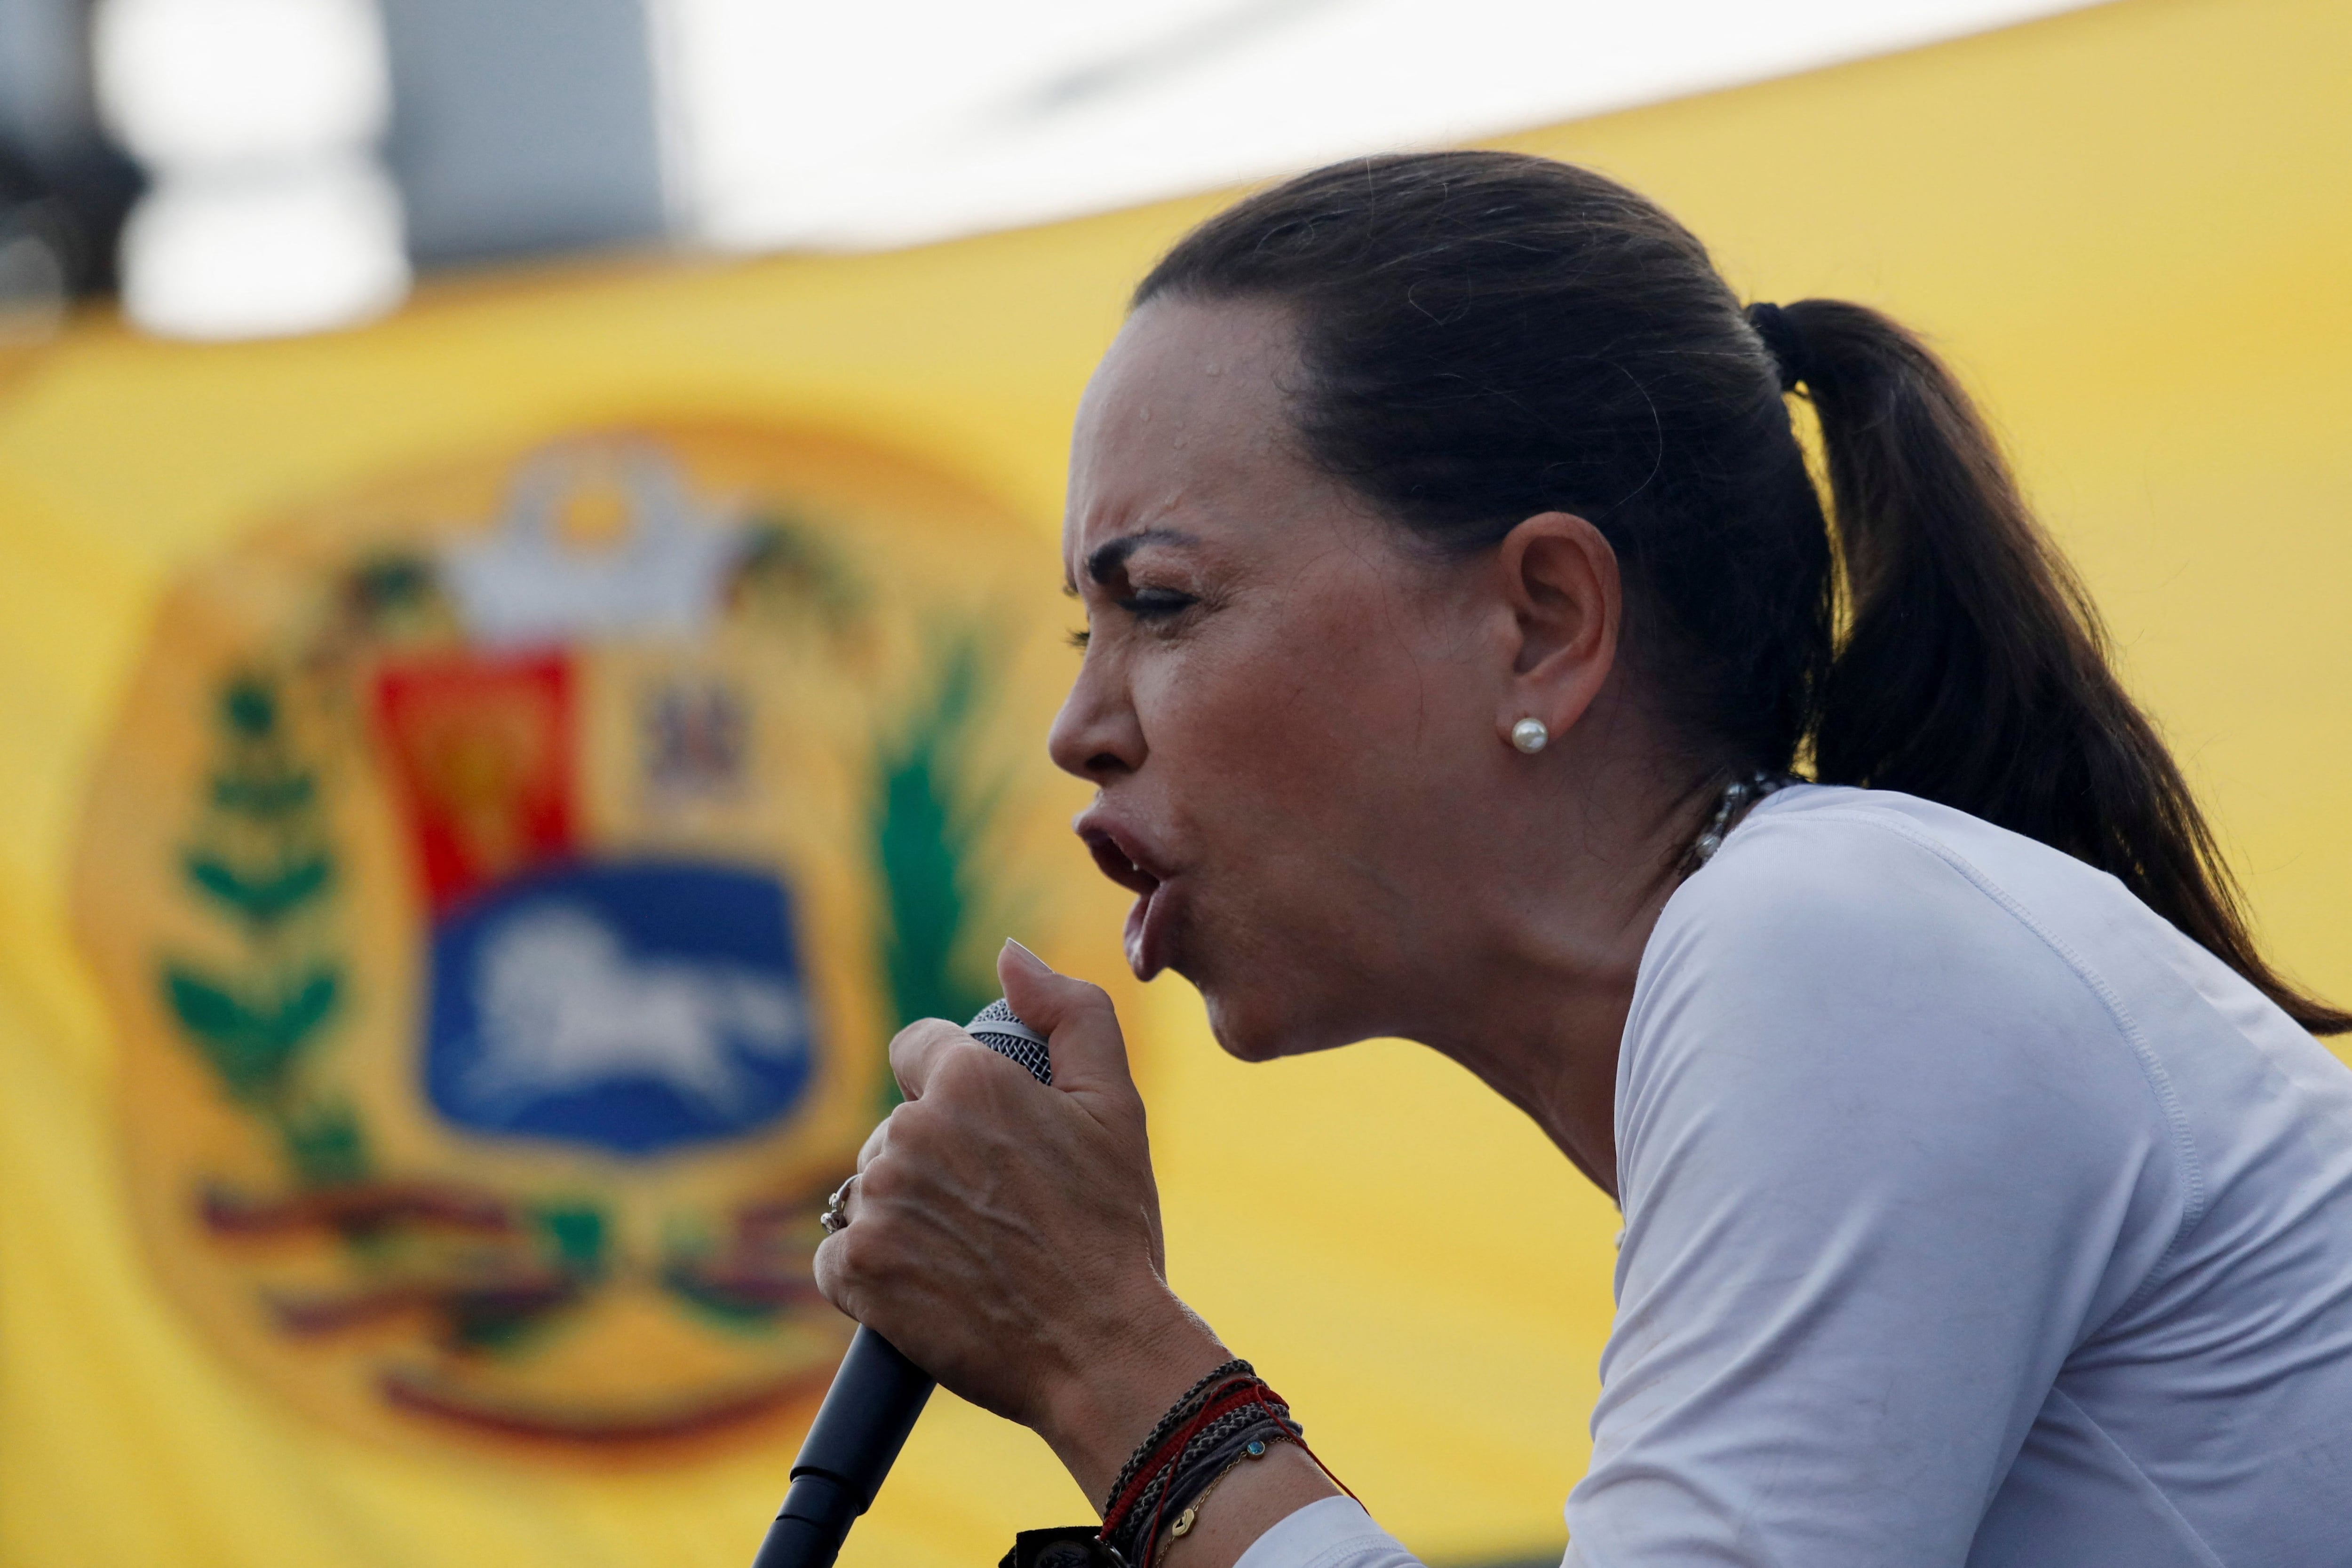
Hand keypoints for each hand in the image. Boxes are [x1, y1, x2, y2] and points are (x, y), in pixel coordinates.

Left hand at [813, 939, 1226, 1498]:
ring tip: (972, 1253)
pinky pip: (840, 1253)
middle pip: (897, 1126)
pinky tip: (929, 1287)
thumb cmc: (1113, 1229)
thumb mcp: (1116, 1105)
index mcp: (968, 1080)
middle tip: (999, 1211)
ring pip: (872, 1187)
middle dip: (937, 1159)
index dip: (958, 1092)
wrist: (1101, 1351)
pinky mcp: (855, 1268)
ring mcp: (877, 1201)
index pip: (917, 1050)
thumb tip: (1010, 955)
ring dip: (908, 1214)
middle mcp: (910, 1131)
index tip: (992, 1141)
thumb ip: (1069, 1010)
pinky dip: (874, 1272)